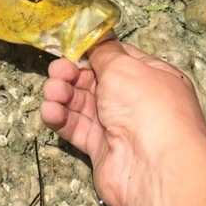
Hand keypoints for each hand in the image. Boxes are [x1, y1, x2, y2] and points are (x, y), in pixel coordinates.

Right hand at [40, 37, 205, 205]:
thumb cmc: (145, 105)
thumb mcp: (123, 67)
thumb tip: (96, 37)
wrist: (154, 167)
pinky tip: (51, 111)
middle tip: (57, 71)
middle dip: (72, 73)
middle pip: (94, 80)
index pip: (117, 58)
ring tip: (53, 91)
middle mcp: (135, 100)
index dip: (92, 52)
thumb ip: (104, 51)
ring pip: (81, 103)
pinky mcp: (100, 149)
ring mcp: (117, 126)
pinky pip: (76, 127)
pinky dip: (60, 117)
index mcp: (150, 76)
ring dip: (63, 93)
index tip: (70, 46)